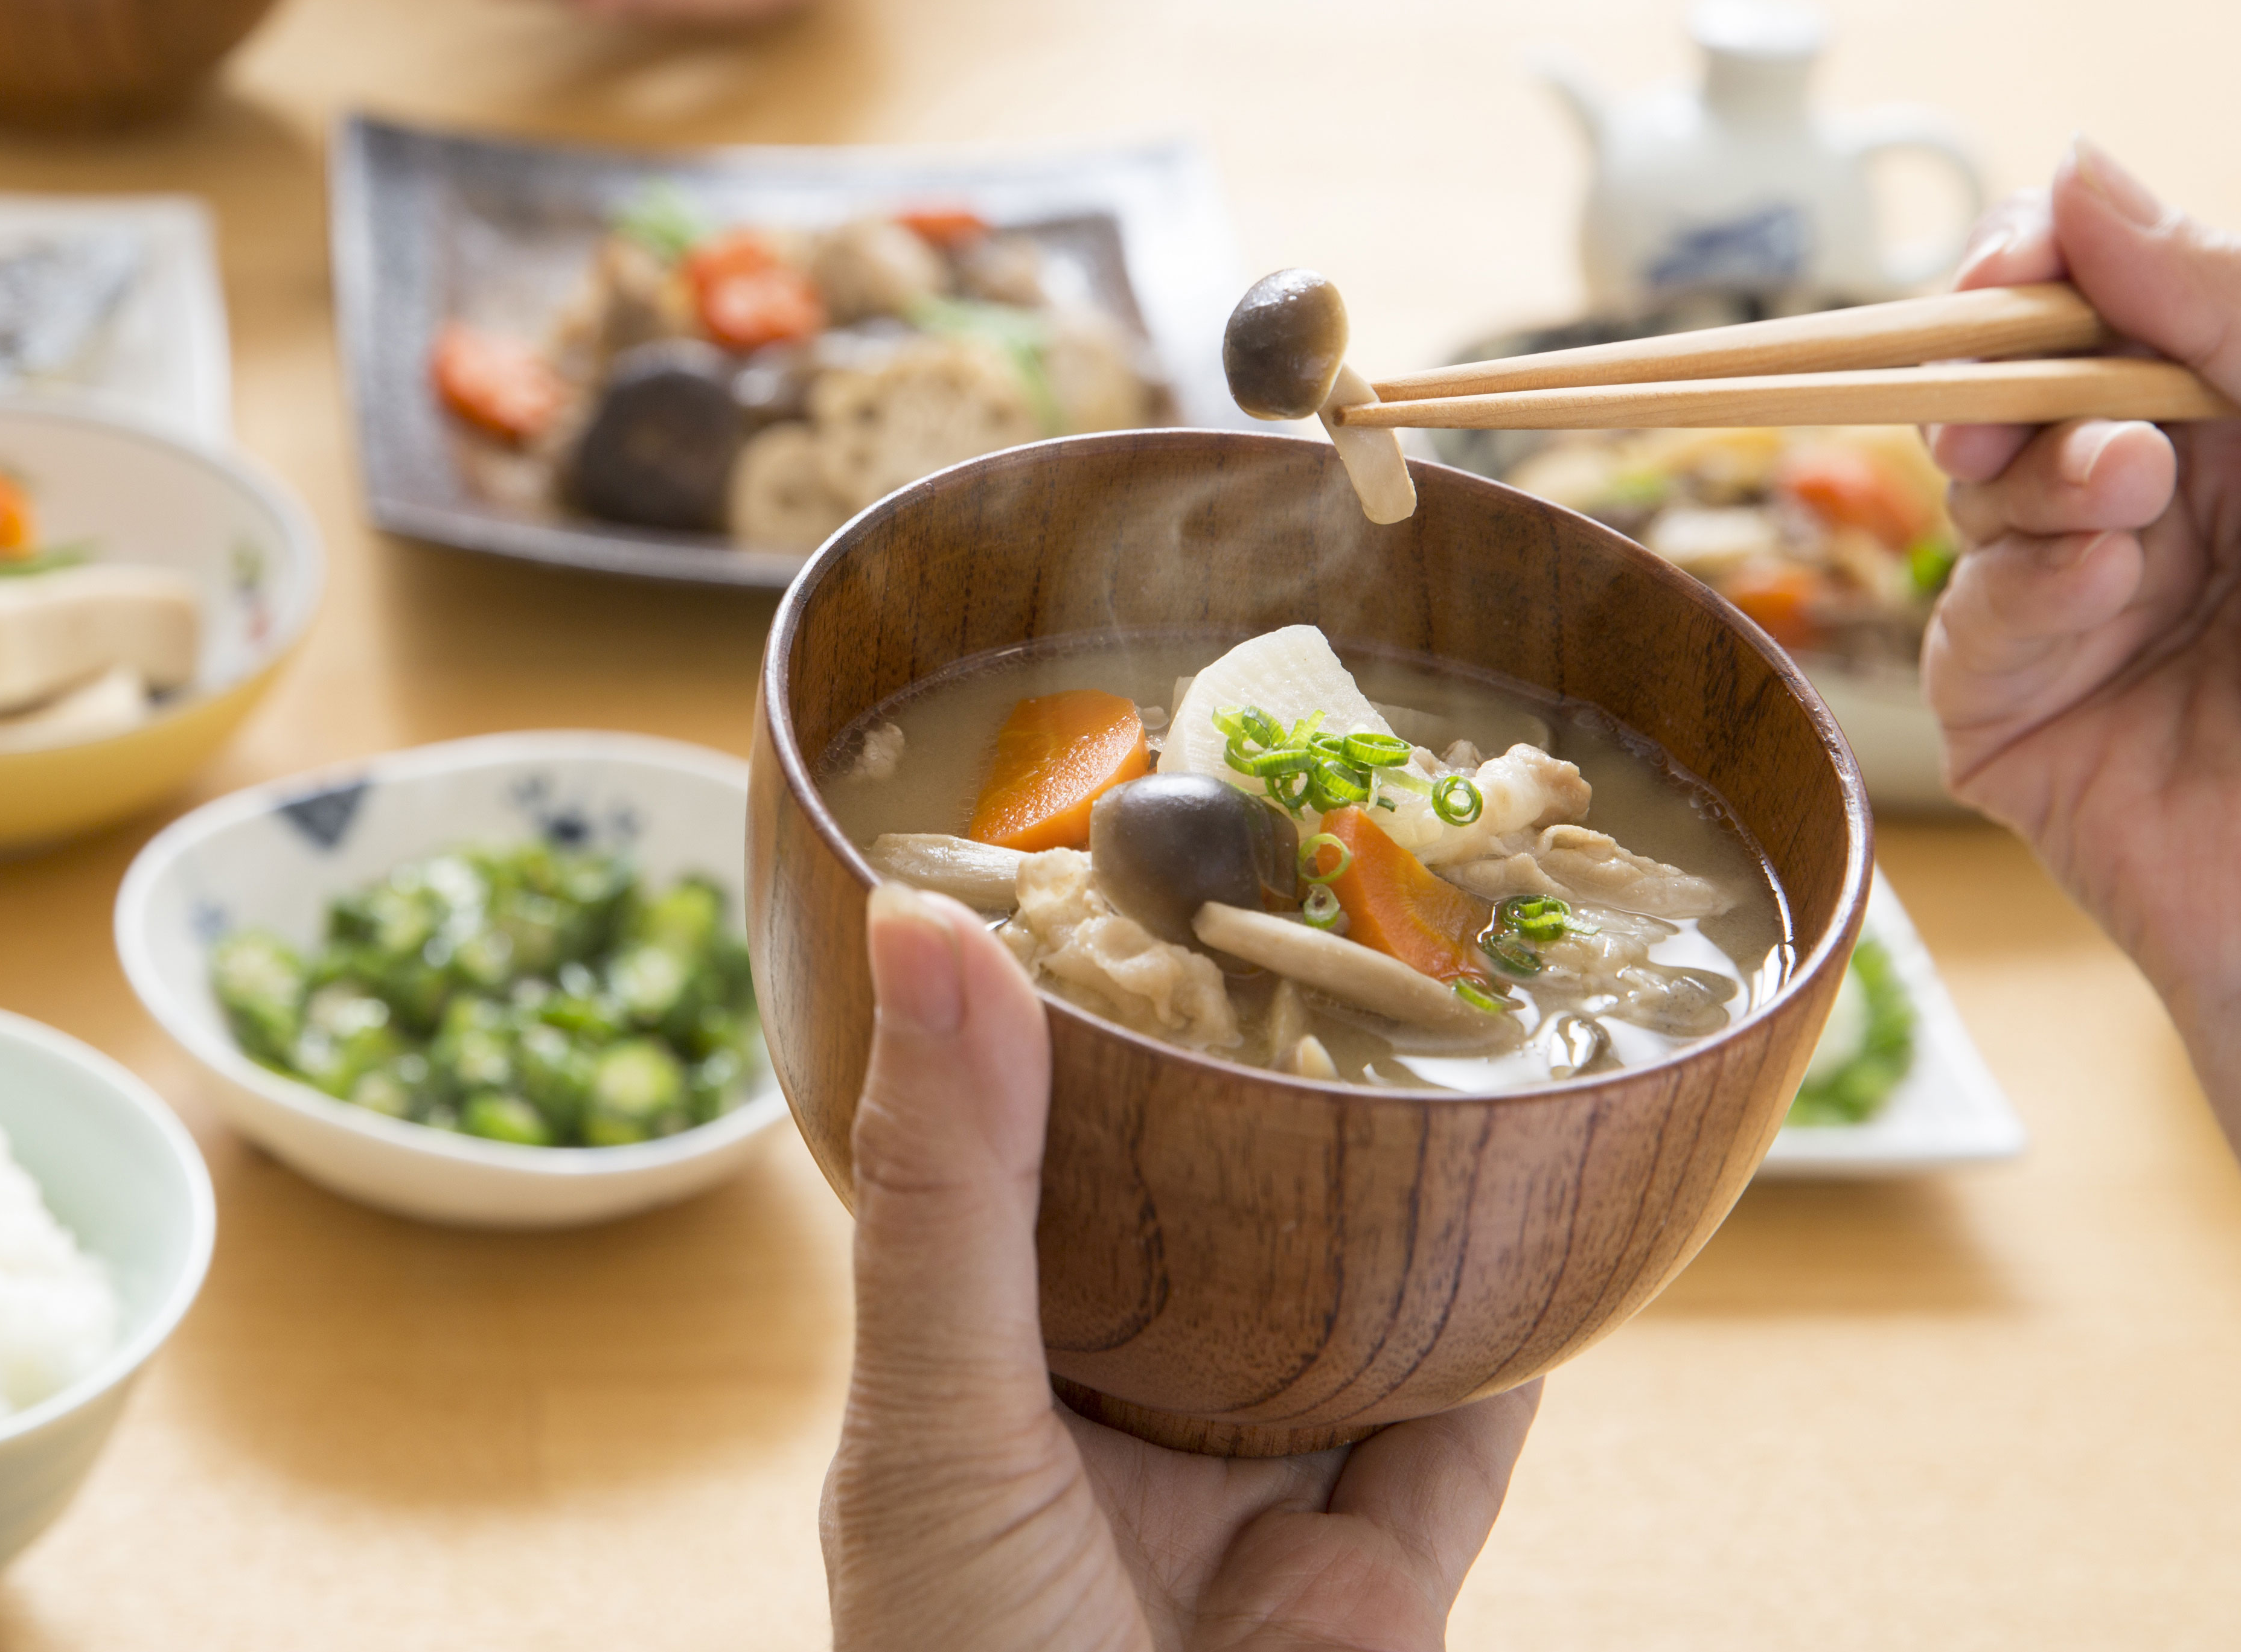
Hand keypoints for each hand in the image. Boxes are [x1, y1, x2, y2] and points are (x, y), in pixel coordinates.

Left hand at [823, 884, 1538, 1650]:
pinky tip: (1544, 1215)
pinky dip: (1505, 1336)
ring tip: (1438, 1030)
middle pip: (1210, 1227)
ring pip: (1347, 1313)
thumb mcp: (930, 1414)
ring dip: (1393, 1201)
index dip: (1078, 1031)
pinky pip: (1459, 1433)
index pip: (1038, 1162)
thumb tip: (915, 925)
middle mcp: (1126, 1415)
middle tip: (1314, 921)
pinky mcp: (1382, 1585)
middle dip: (1260, 1104)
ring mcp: (1257, 1498)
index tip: (1121, 877)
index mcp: (995, 1366)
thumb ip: (946, 1186)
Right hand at [1920, 140, 2240, 1146]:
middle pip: (2008, 385)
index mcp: (2239, 429)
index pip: (2099, 304)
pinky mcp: (2018, 719)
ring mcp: (2082, 612)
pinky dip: (2024, 584)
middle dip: (1999, 369)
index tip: (2016, 259)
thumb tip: (2075, 168)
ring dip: (2032, 473)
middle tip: (2012, 380)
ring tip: (2126, 500)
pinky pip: (1972, 621)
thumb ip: (2224, 304)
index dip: (2040, 264)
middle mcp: (2160, 508)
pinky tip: (2104, 587)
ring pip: (1977, 492)